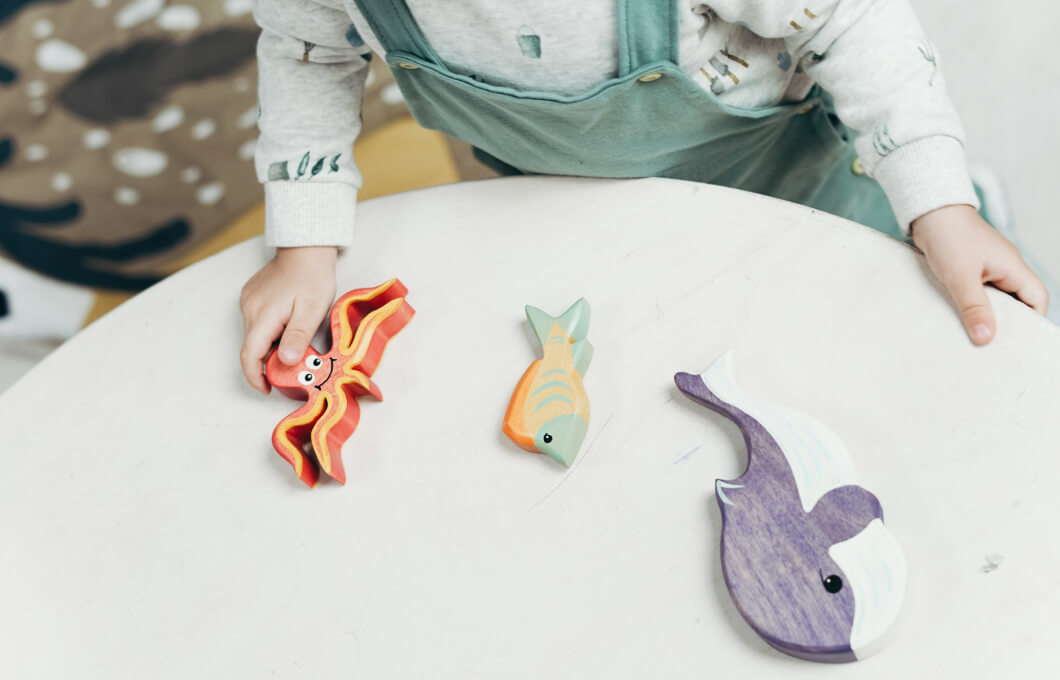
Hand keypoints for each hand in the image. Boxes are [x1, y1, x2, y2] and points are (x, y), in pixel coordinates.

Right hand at [239, 246, 337, 393]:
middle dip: (267, 364)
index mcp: (262, 315)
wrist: (306, 248)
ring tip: (293, 348)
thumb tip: (285, 361)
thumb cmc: (313, 277)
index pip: (250, 355)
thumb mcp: (312, 310)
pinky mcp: (252, 297)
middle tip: (290, 371)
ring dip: (270, 348)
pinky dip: (269, 334)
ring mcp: (248, 302)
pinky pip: (257, 324)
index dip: (255, 377)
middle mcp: (249, 309)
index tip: (267, 389)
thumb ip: (297, 336)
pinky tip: (287, 329)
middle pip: (251, 348)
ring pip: (254, 337)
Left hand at [911, 205, 1048, 344]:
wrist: (930, 212)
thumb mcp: (961, 277)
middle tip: (993, 344)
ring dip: (987, 313)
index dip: (1033, 321)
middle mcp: (1006, 267)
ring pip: (997, 297)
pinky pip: (979, 291)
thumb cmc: (949, 238)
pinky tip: (959, 316)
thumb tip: (986, 338)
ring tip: (974, 335)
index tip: (1018, 342)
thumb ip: (974, 308)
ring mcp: (989, 267)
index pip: (1037, 298)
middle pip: (1018, 301)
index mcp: (1014, 267)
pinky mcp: (971, 267)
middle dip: (1008, 322)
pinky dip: (973, 303)